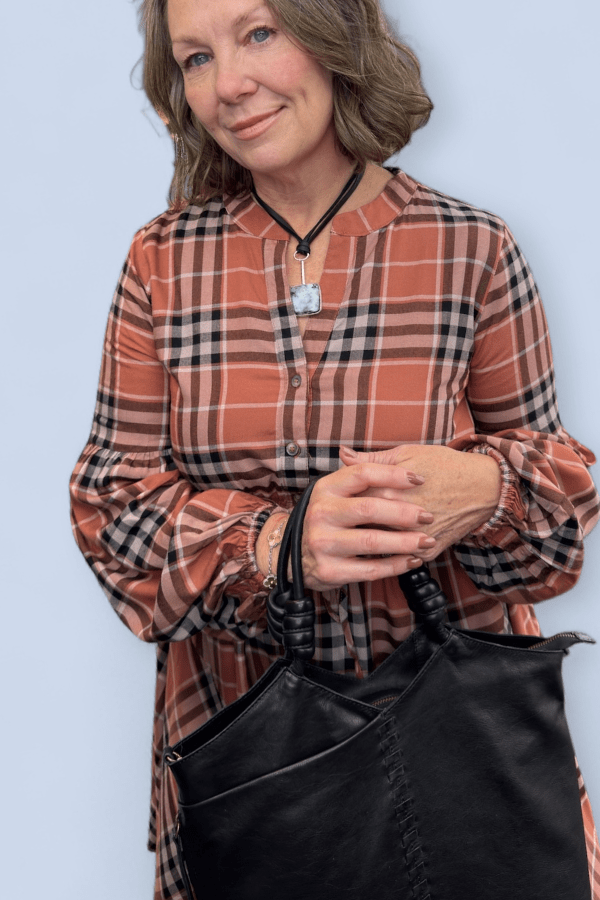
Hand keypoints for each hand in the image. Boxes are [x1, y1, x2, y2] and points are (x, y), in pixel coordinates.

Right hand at [299, 461, 436, 590]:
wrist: (295, 556)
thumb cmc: (327, 518)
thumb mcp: (333, 492)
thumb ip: (350, 474)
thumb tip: (348, 451)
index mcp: (325, 489)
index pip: (362, 474)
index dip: (393, 475)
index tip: (420, 479)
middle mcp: (321, 514)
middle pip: (369, 509)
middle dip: (404, 513)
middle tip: (428, 516)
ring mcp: (323, 543)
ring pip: (372, 541)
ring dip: (405, 542)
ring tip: (426, 540)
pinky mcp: (330, 570)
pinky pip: (370, 569)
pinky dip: (395, 566)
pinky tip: (411, 560)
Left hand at [339, 444, 500, 560]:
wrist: (485, 487)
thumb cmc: (445, 465)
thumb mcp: (407, 453)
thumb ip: (371, 459)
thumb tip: (343, 454)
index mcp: (389, 490)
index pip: (354, 501)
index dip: (344, 501)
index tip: (339, 503)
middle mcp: (400, 517)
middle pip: (363, 526)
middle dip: (352, 525)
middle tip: (343, 524)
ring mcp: (415, 537)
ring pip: (380, 545)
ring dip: (368, 542)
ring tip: (358, 537)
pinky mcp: (428, 551)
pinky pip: (401, 558)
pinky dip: (391, 554)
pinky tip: (382, 548)